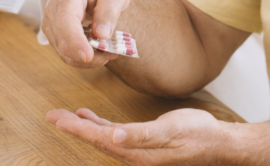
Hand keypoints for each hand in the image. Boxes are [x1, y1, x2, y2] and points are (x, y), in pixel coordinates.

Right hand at [42, 0, 129, 67]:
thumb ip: (109, 11)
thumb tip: (101, 34)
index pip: (65, 19)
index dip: (75, 40)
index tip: (88, 56)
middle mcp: (54, 6)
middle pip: (62, 39)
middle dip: (86, 55)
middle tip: (111, 55)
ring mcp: (51, 21)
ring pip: (63, 50)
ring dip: (86, 59)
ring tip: (108, 53)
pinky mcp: (54, 32)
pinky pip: (65, 52)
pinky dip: (82, 59)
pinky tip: (98, 54)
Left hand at [46, 108, 230, 164]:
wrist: (218, 142)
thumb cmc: (198, 135)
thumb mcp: (171, 131)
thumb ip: (142, 135)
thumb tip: (115, 137)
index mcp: (137, 153)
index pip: (99, 139)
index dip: (77, 128)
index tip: (57, 119)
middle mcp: (133, 154)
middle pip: (96, 139)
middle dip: (73, 127)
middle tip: (52, 116)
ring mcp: (137, 149)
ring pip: (102, 137)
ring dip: (83, 126)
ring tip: (64, 116)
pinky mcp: (143, 142)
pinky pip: (114, 134)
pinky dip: (99, 125)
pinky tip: (90, 117)